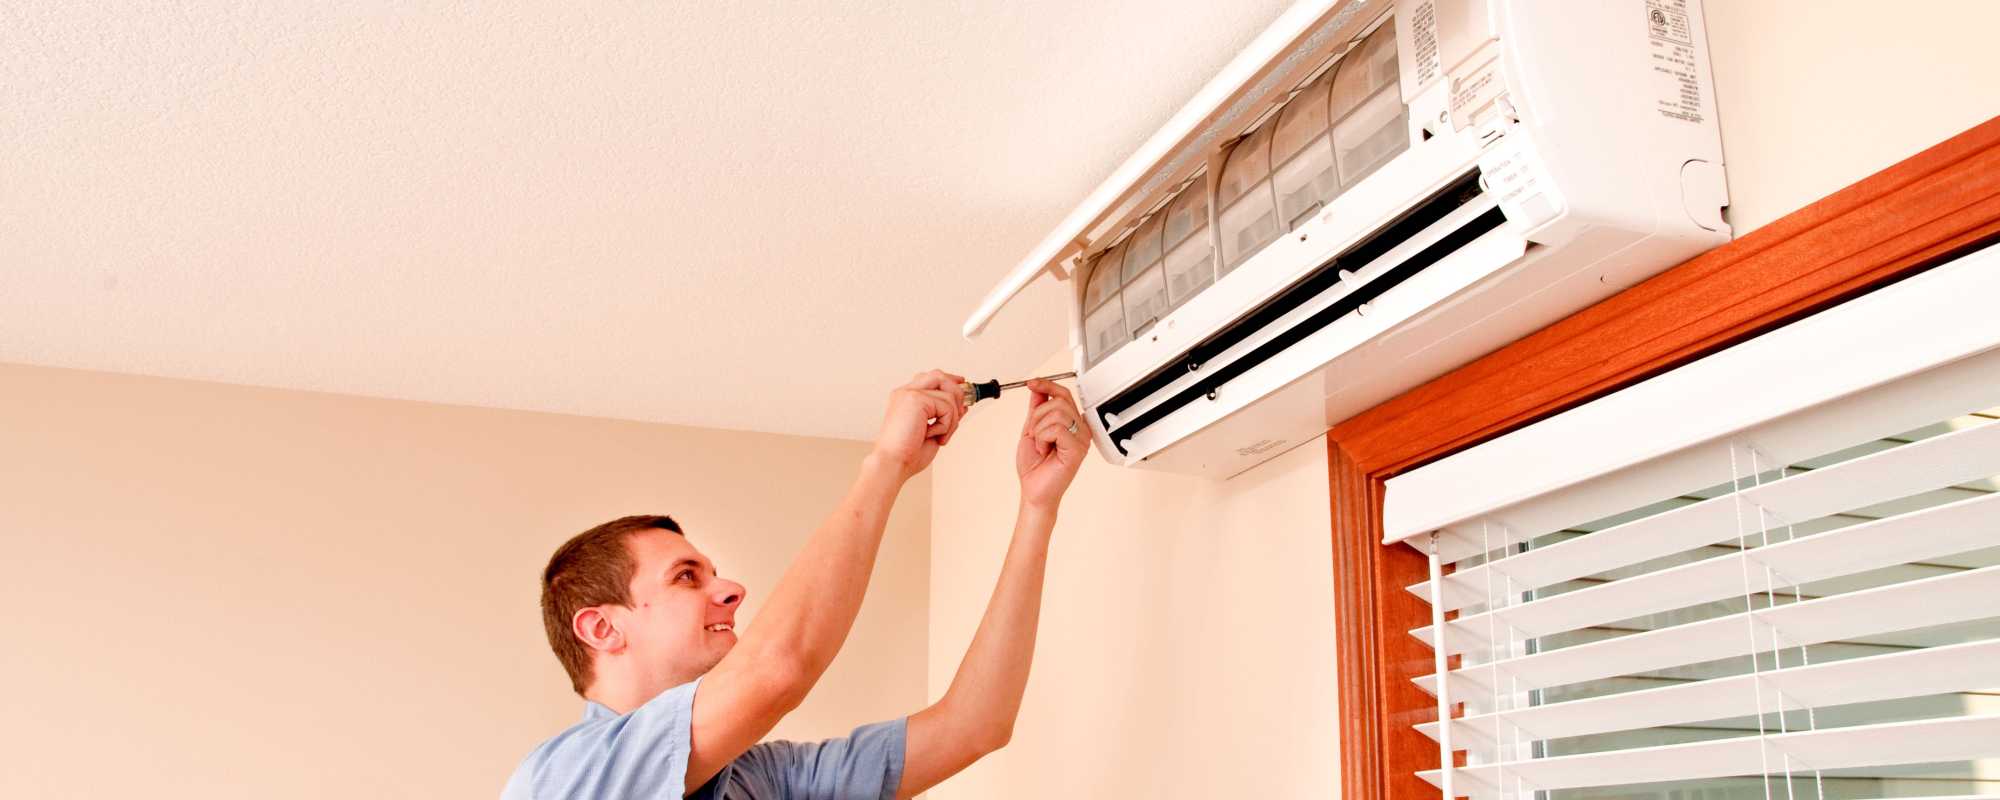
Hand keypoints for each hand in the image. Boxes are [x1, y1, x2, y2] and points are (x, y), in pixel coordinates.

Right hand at [870, 369, 967, 480]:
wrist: (893, 463)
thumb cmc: (907, 453)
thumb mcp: (934, 430)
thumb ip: (945, 415)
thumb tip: (963, 405)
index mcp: (906, 398)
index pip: (931, 378)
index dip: (950, 382)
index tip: (964, 390)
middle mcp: (905, 392)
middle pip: (940, 376)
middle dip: (957, 394)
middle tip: (960, 413)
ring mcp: (909, 393)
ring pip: (949, 393)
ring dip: (952, 418)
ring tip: (940, 434)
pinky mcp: (915, 398)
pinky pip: (946, 406)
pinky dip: (946, 424)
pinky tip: (932, 434)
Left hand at [1015, 379, 1088, 510]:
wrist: (1033, 490)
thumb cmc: (1034, 467)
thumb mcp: (1031, 429)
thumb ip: (1036, 408)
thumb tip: (1038, 388)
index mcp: (1072, 424)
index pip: (1064, 394)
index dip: (1047, 385)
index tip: (1032, 383)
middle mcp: (1080, 430)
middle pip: (1060, 401)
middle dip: (1037, 415)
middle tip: (1034, 434)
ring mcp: (1081, 439)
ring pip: (1057, 413)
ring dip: (1039, 428)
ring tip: (1040, 444)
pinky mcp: (1077, 450)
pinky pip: (1057, 429)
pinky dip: (1043, 438)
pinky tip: (1044, 450)